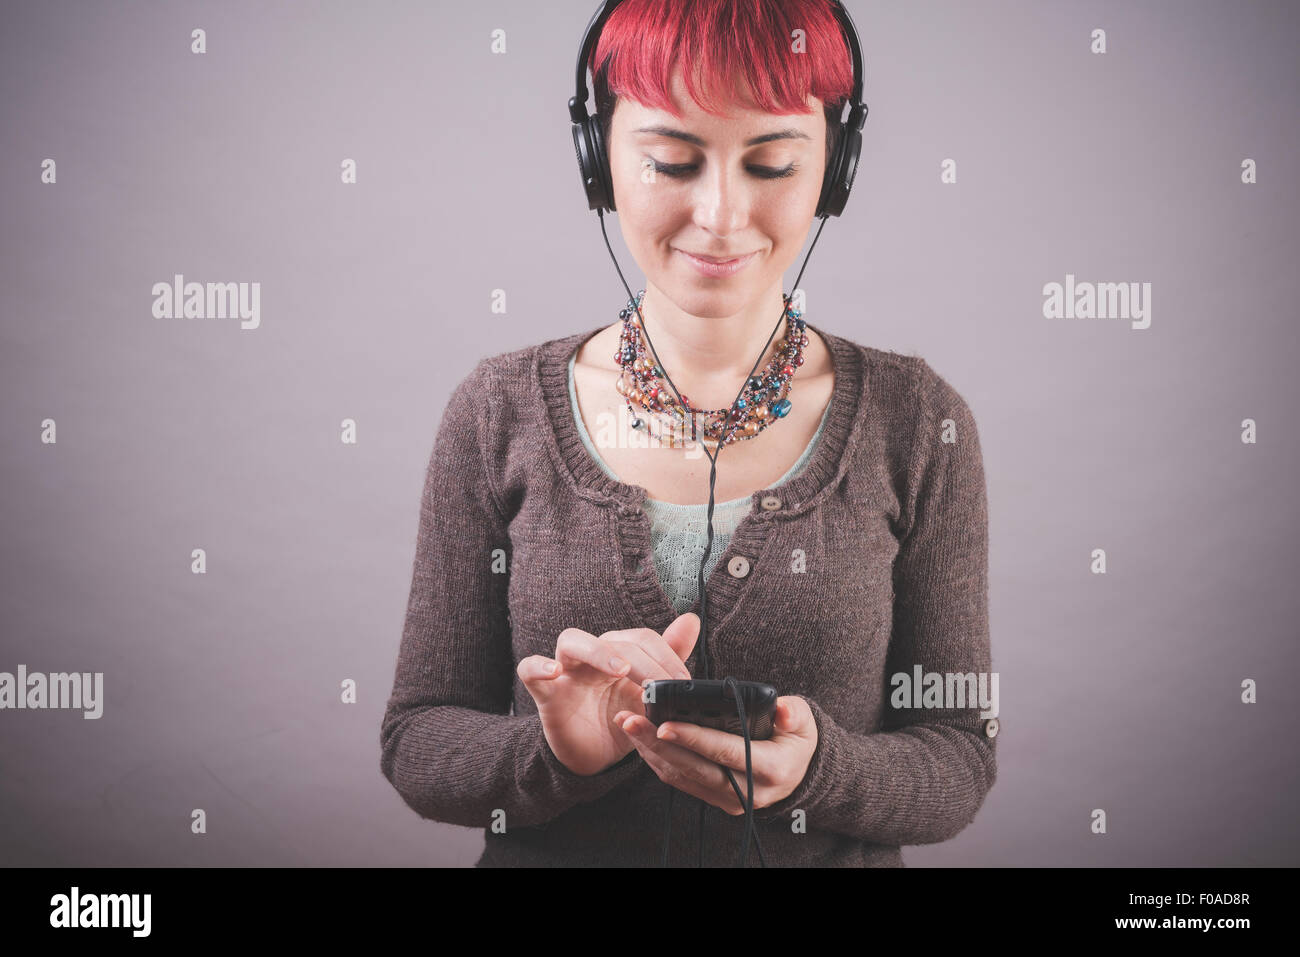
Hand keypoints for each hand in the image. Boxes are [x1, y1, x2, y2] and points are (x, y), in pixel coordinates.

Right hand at [517, 613, 699, 775]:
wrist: (593, 757)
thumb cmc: (617, 718)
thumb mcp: (649, 693)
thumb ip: (669, 656)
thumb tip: (691, 620)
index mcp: (618, 652)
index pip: (642, 639)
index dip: (665, 656)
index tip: (684, 683)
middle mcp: (592, 655)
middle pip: (614, 640)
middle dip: (643, 662)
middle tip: (662, 686)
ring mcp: (566, 671)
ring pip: (573, 641)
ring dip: (599, 652)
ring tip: (619, 669)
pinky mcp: (545, 693)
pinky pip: (529, 669)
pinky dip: (538, 666)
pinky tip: (554, 672)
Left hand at [613, 695, 817, 814]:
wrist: (799, 771)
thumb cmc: (796, 737)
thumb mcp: (804, 721)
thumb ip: (793, 713)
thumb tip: (781, 709)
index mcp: (770, 768)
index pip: (725, 751)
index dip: (694, 738)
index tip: (664, 724)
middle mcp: (748, 791)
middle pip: (695, 768)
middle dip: (658, 744)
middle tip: (630, 720)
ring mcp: (730, 800)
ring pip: (683, 777)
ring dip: (652, 752)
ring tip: (628, 725)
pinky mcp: (716, 800)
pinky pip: (682, 782)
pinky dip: (659, 762)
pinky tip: (642, 741)